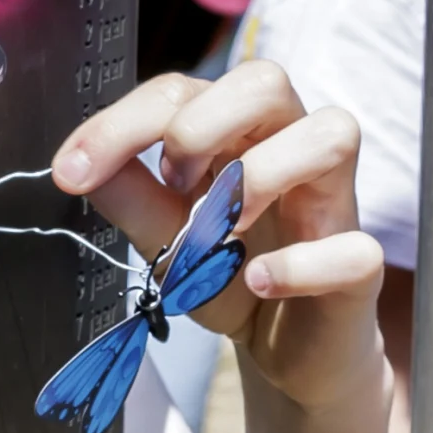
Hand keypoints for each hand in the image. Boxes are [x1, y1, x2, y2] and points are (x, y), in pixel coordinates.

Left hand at [50, 63, 388, 419]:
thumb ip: (129, 201)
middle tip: (172, 180)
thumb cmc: (232, 277)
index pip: (183, 91)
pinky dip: (299, 265)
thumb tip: (80, 168)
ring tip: (223, 228)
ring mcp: (334, 202)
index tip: (72, 170)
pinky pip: (355, 247)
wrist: (288, 351)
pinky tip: (256, 282)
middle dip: (204, 123)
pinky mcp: (360, 265)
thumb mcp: (166, 241)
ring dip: (262, 174)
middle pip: (268, 81)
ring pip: (334, 133)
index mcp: (238, 132)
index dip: (122, 123)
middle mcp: (290, 149)